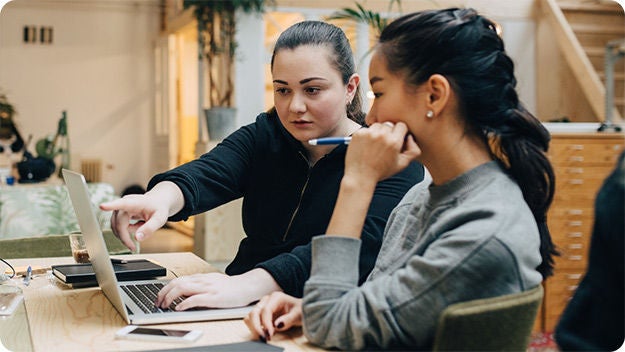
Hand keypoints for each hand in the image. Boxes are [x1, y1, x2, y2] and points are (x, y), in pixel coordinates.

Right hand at [100, 181, 182, 250]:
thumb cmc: (158, 208)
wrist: (157, 202)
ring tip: (141, 227)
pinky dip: (127, 231)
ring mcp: (119, 209)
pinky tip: (138, 225)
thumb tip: (137, 238)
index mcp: (134, 202)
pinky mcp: (117, 214)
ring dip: (127, 233)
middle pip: (118, 225)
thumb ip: (150, 228)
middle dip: (125, 237)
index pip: (122, 204)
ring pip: (116, 228)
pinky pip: (118, 227)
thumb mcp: (160, 218)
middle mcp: (124, 204)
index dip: (111, 206)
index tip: (102, 206)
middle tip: (132, 248)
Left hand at [156, 269, 280, 309]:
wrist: (247, 286)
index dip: (165, 288)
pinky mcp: (214, 298)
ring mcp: (208, 289)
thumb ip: (199, 286)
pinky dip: (184, 304)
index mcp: (201, 278)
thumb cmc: (231, 287)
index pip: (178, 280)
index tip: (159, 296)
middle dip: (164, 293)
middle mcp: (202, 281)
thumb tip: (184, 294)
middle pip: (177, 283)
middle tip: (158, 303)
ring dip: (170, 298)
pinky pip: (195, 299)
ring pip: (183, 289)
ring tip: (165, 305)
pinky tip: (179, 308)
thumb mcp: (212, 283)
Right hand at [244, 292, 301, 340]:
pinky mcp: (260, 314)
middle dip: (257, 327)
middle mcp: (266, 300)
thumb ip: (288, 319)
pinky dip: (254, 328)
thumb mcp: (298, 314)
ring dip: (254, 328)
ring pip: (250, 317)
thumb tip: (276, 325)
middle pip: (254, 312)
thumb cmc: (300, 310)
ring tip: (264, 337)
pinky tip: (263, 334)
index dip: (266, 323)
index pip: (266, 310)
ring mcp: (262, 306)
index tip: (270, 334)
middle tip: (264, 338)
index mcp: (276, 297)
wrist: (300, 310)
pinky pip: (251, 321)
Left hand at [346, 121, 420, 183]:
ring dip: (378, 132)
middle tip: (385, 145)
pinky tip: (367, 146)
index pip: (401, 125)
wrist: (360, 176)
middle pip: (389, 124)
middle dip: (388, 133)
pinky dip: (367, 135)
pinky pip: (366, 129)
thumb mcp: (402, 164)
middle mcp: (382, 135)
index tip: (396, 138)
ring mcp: (369, 133)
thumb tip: (410, 138)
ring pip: (378, 125)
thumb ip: (413, 151)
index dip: (400, 132)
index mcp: (394, 142)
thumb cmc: (380, 172)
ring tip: (375, 145)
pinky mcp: (358, 134)